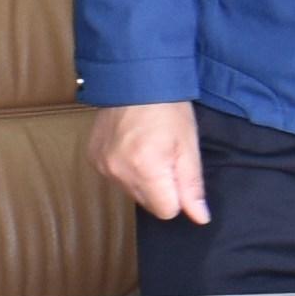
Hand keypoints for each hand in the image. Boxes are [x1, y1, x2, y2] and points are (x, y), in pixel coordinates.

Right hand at [92, 100, 207, 226]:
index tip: (178, 169)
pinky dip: (126, 167)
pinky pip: (116, 177)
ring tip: (148, 147)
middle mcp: (120, 171)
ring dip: (142, 178)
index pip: (167, 211)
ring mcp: (103, 165)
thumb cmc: (168, 107)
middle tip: (165, 155)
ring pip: (131, 192)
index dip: (178, 194)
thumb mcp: (189, 146)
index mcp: (147, 168)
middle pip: (148, 204)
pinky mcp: (94, 158)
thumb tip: (200, 218)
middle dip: (160, 187)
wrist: (135, 77)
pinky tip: (132, 145)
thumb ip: (192, 186)